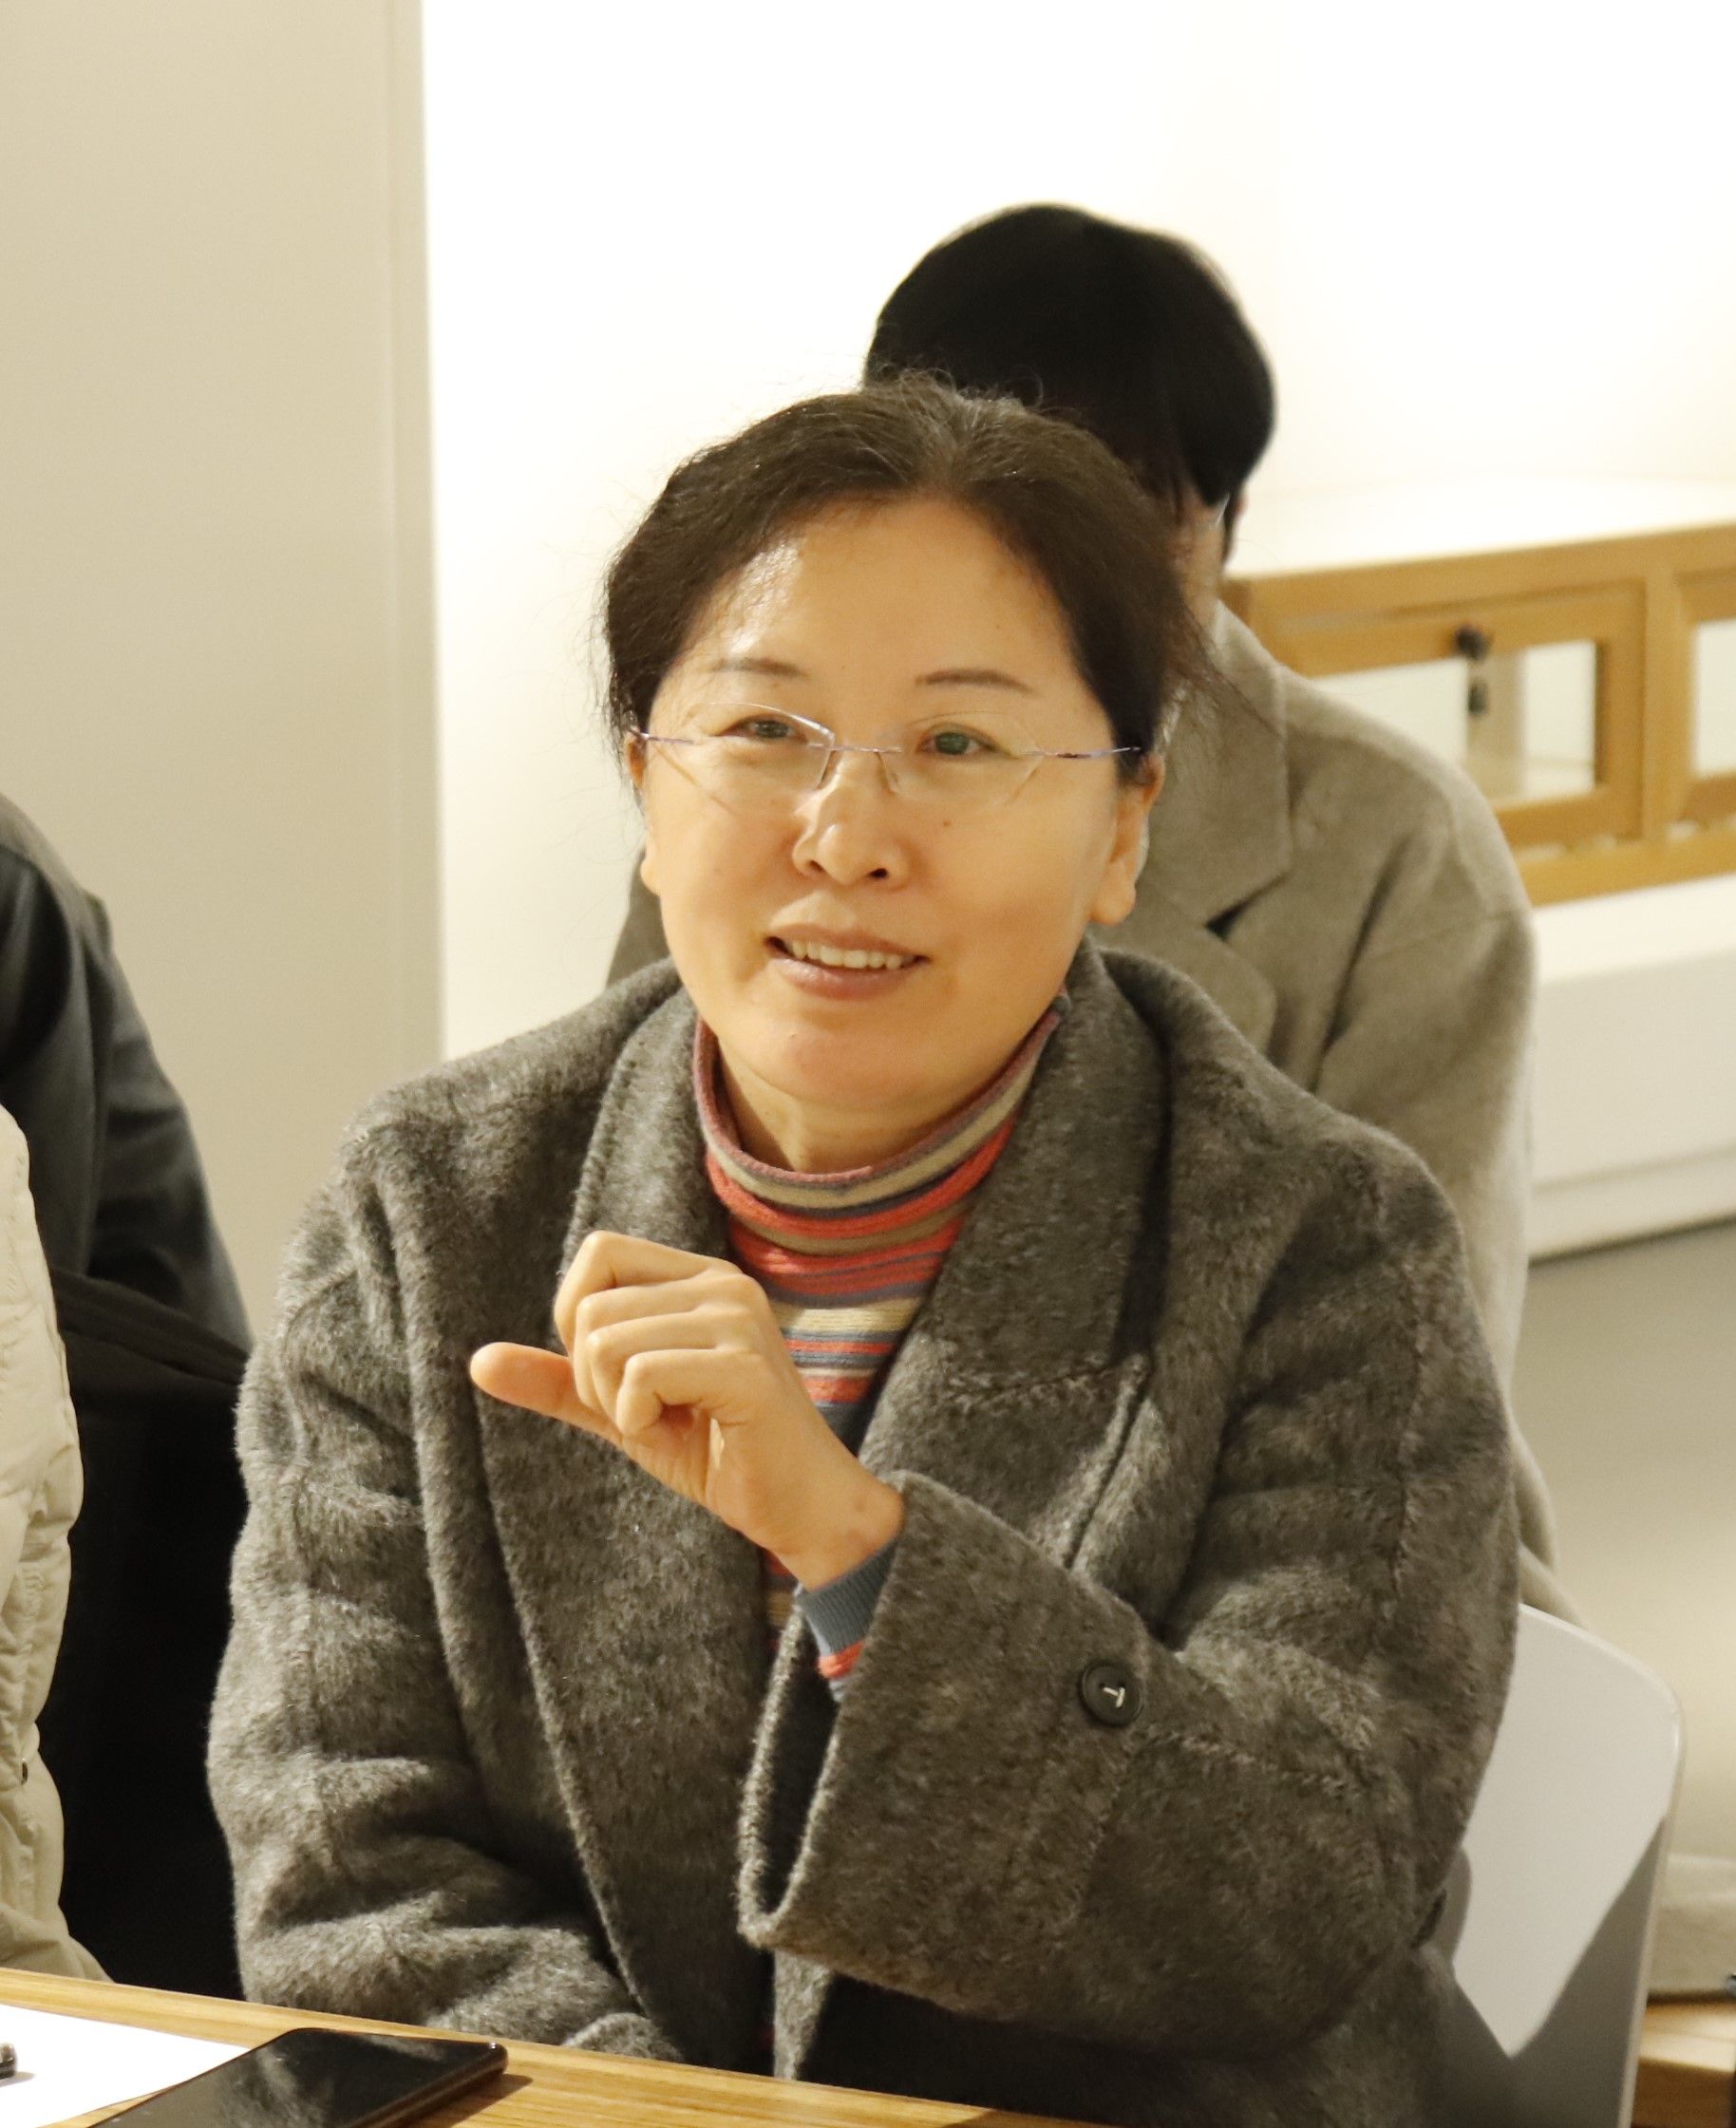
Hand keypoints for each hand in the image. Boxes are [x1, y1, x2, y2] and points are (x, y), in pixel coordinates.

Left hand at [470, 1231, 903, 1585]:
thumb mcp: (622, 1410)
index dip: (577, 1318)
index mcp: (700, 1278)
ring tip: (668, 1422)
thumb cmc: (718, 1451)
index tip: (613, 1375)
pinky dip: (638, 1417)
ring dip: (617, 1403)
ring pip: (608, 1341)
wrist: (799, 1507)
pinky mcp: (744, 1369)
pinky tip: (682, 1432)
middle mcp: (723, 1285)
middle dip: (592, 1376)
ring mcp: (738, 1322)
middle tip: (646, 1412)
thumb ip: (559, 1381)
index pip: (598, 1251)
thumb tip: (477, 1362)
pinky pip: (641, 1374)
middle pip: (592, 1305)